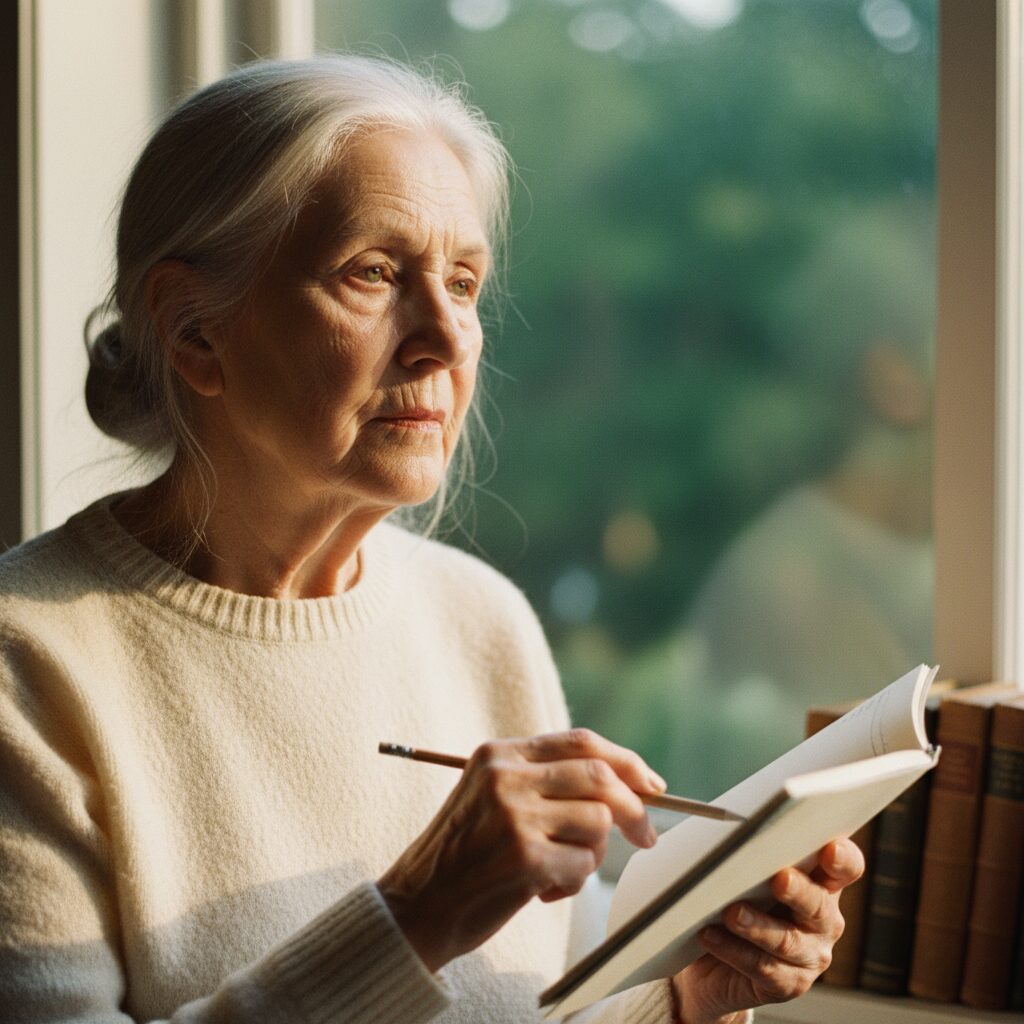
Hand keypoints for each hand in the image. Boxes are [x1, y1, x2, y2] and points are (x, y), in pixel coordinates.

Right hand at [378, 729, 664, 972]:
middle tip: (645, 837)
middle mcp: (505, 777)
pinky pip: (583, 865)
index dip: (626, 760)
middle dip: (634, 808)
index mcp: (499, 754)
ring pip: (597, 822)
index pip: (581, 742)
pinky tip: (541, 891)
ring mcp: (513, 815)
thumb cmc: (464, 857)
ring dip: (591, 855)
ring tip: (557, 871)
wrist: (416, 907)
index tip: (652, 785)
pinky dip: (573, 883)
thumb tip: (627, 785)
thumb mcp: (493, 798)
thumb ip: (545, 781)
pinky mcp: (522, 857)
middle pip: (600, 776)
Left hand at [671, 836, 864, 1023]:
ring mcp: (810, 954)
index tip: (830, 849)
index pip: (846, 867)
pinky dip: (733, 950)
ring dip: (758, 925)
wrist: (711, 960)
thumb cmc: (730, 899)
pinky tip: (710, 935)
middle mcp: (824, 919)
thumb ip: (751, 855)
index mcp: (821, 882)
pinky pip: (762, 968)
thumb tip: (731, 833)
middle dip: (799, 890)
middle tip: (780, 879)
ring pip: (788, 940)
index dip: (843, 859)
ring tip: (732, 913)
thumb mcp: (744, 872)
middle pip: (819, 904)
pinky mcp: (789, 984)